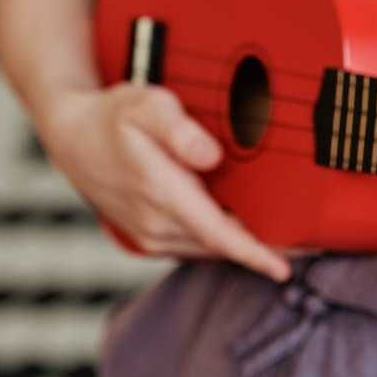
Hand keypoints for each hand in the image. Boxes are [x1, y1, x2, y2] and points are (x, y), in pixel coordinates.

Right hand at [40, 84, 290, 281]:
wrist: (71, 137)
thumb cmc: (113, 118)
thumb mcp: (146, 106)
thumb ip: (179, 129)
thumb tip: (212, 157)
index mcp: (159, 192)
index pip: (216, 233)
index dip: (252, 253)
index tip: (283, 269)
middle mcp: (153, 222)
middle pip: (219, 245)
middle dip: (259, 248)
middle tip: (306, 245)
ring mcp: (148, 235)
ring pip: (207, 248)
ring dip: (240, 246)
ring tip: (280, 239)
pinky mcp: (147, 238)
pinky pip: (193, 246)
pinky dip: (219, 242)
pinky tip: (240, 230)